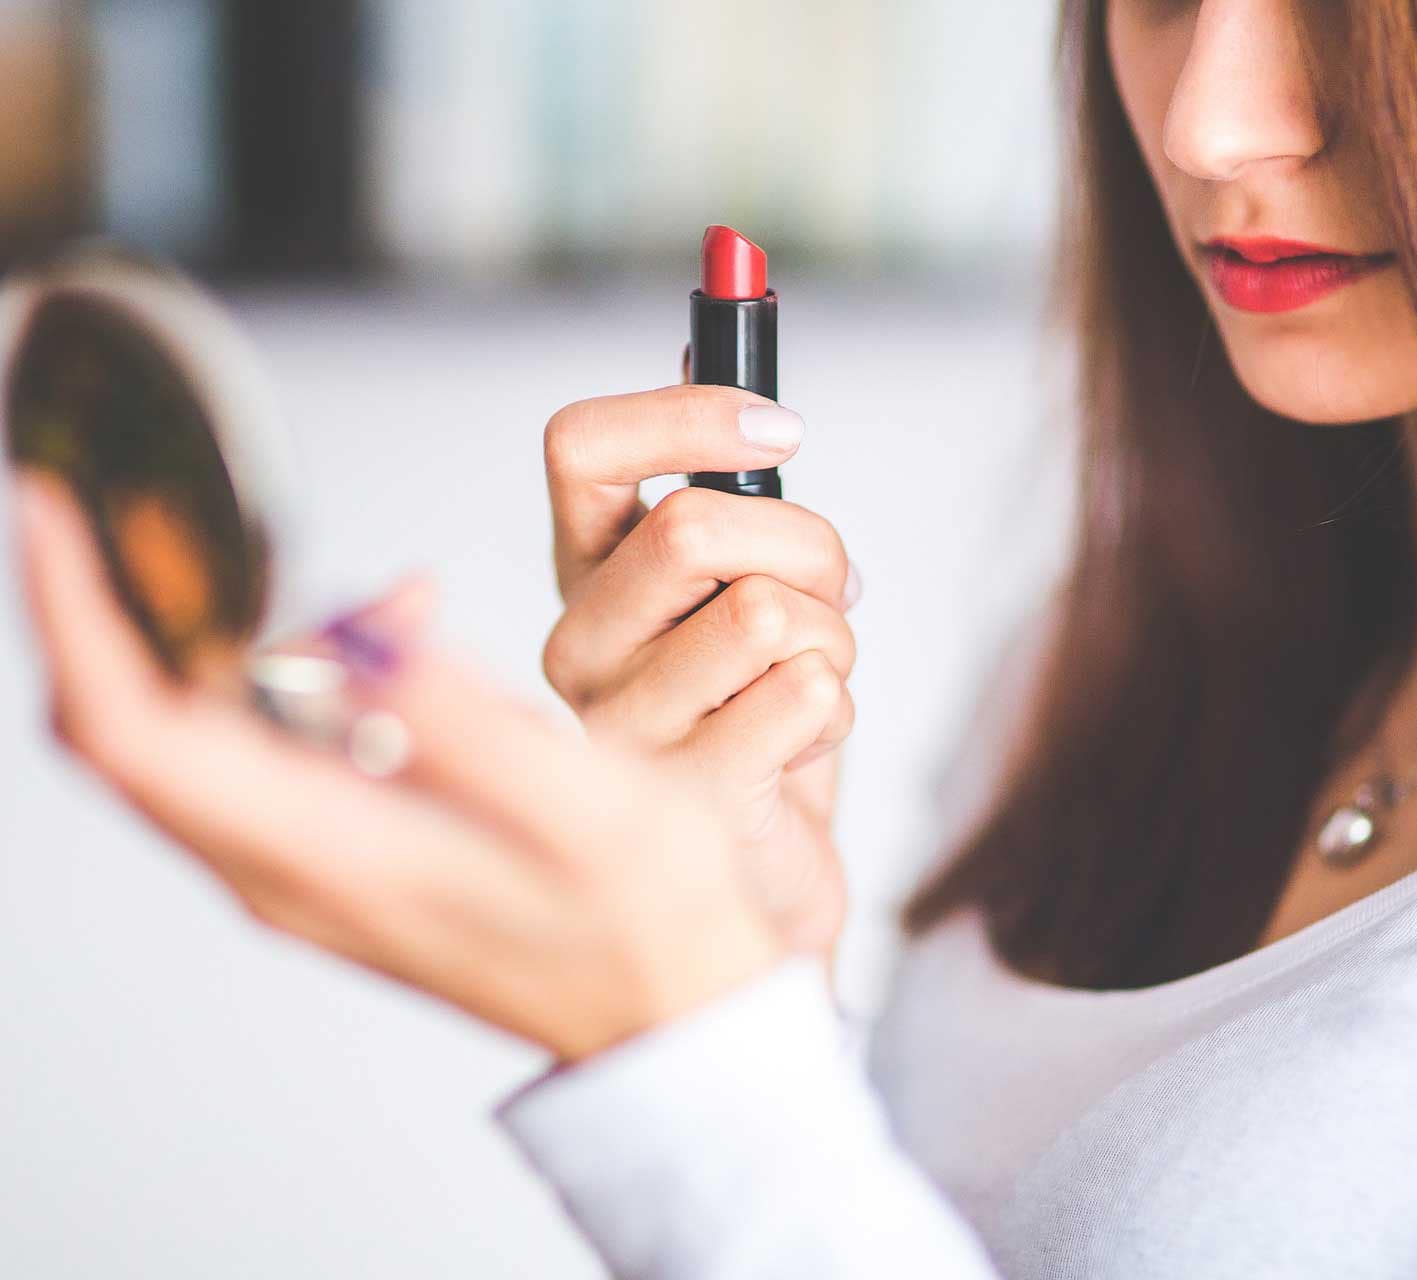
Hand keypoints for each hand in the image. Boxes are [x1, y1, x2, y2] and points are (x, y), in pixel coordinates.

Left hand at [12, 472, 785, 1062]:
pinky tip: (391, 629)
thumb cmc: (646, 925)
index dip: (76, 612)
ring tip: (327, 568)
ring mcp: (300, 869)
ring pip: (180, 735)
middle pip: (125, 727)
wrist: (667, 1014)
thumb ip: (467, 726)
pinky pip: (254, 749)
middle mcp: (284, 869)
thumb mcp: (589, 813)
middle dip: (103, 602)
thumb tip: (360, 632)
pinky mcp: (331, 857)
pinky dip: (284, 667)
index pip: (135, 730)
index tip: (50, 509)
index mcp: (329, 854)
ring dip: (211, 629)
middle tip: (122, 496)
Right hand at [541, 384, 860, 958]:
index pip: (580, 446)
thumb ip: (723, 483)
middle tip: (829, 594)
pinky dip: (838, 710)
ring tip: (810, 682)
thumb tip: (713, 339)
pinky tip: (800, 747)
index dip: (686, 412)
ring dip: (835, 638)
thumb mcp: (741, 584)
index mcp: (587, 576)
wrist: (760, 877)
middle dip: (810, 548)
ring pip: (770, 612)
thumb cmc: (754, 717)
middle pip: (697, 526)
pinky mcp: (684, 799)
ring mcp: (621, 728)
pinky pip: (808, 695)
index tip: (783, 430)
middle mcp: (579, 646)